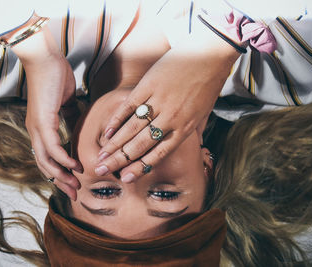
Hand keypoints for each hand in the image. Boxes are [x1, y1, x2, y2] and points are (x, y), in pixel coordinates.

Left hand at [12, 25, 81, 199]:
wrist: (45, 58)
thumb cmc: (55, 76)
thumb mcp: (66, 102)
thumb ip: (71, 117)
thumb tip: (79, 127)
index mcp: (40, 128)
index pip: (47, 157)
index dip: (59, 172)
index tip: (73, 182)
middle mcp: (35, 131)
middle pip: (44, 165)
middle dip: (60, 182)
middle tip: (74, 194)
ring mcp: (36, 127)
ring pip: (46, 160)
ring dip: (61, 175)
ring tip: (75, 186)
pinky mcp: (42, 121)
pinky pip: (52, 147)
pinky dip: (63, 159)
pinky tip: (74, 166)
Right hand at [95, 33, 239, 182]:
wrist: (210, 53)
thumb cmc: (209, 83)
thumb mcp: (205, 112)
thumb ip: (194, 129)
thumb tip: (193, 144)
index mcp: (184, 128)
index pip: (158, 154)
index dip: (140, 167)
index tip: (125, 178)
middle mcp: (170, 119)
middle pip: (140, 145)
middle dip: (119, 160)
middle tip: (103, 170)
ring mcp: (158, 102)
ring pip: (132, 129)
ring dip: (114, 145)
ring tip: (101, 156)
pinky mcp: (148, 86)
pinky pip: (129, 107)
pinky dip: (117, 120)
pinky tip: (107, 132)